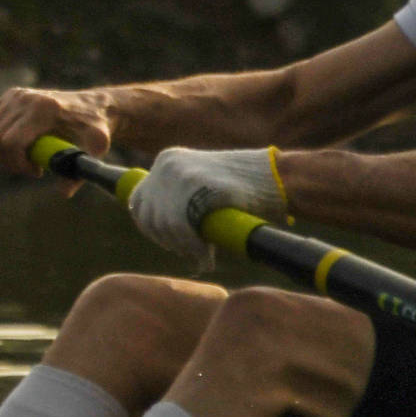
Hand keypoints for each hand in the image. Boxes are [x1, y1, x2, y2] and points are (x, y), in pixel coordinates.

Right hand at [0, 86, 114, 187]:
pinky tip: (11, 149)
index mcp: (43, 109)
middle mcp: (23, 98)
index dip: (18, 164)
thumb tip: (63, 193)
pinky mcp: (7, 97)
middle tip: (30, 169)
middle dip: (8, 163)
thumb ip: (80, 170)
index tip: (37, 172)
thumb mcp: (96, 148)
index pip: (11, 142)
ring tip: (22, 160)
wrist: (93, 106)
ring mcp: (13, 96)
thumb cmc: (95, 129)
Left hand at [127, 146, 289, 266]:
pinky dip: (191, 246)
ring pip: (163, 222)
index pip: (138, 200)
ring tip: (201, 255)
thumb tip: (157, 228)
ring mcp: (180, 173)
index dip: (149, 227)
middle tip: (188, 252)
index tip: (168, 241)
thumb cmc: (245, 190)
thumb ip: (179, 199)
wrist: (278, 178)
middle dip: (165, 239)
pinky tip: (204, 255)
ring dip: (180, 246)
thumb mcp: (202, 185)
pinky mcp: (196, 185)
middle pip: (147, 214)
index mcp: (167, 161)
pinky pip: (181, 225)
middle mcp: (167, 164)